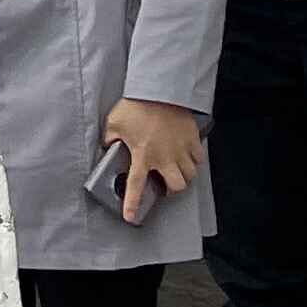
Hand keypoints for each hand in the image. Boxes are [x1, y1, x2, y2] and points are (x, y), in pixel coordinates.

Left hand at [101, 96, 205, 223]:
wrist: (159, 90)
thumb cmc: (136, 106)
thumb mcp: (113, 123)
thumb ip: (110, 139)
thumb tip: (108, 146)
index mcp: (143, 156)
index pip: (135, 186)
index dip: (132, 204)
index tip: (130, 217)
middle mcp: (164, 157)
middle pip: (177, 186)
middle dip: (172, 191)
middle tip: (165, 187)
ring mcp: (181, 149)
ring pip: (190, 174)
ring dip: (183, 176)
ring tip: (175, 172)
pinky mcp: (193, 139)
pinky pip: (199, 158)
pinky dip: (194, 160)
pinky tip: (186, 156)